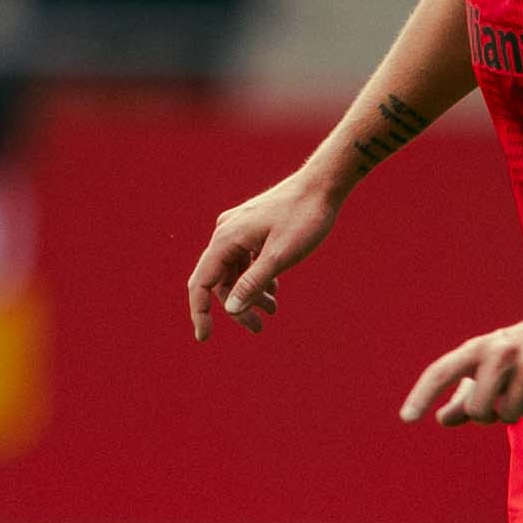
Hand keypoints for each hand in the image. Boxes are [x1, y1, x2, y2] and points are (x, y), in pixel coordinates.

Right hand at [188, 173, 341, 339]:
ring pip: (235, 271)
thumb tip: (231, 309)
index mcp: (226, 238)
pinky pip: (245, 259)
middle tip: (258, 328)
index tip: (204, 337)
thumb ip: (253, 283)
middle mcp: (226, 232)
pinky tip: (275, 287)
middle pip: (219, 280)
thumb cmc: (304, 218)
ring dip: (250, 293)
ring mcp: (238, 229)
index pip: (201, 283)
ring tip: (273, 309)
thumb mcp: (280, 256)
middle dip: (236, 307)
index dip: (200, 312)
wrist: (322, 185)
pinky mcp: (252, 228)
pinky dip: (257, 277)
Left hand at [400, 310, 522, 426]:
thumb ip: (464, 394)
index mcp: (478, 348)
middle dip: (487, 416)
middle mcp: (501, 353)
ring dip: (516, 412)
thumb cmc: (518, 351)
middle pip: (478, 412)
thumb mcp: (488, 364)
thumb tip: (442, 420)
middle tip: (499, 401)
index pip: (442, 372)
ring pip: (509, 417)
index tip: (406, 418)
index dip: (421, 395)